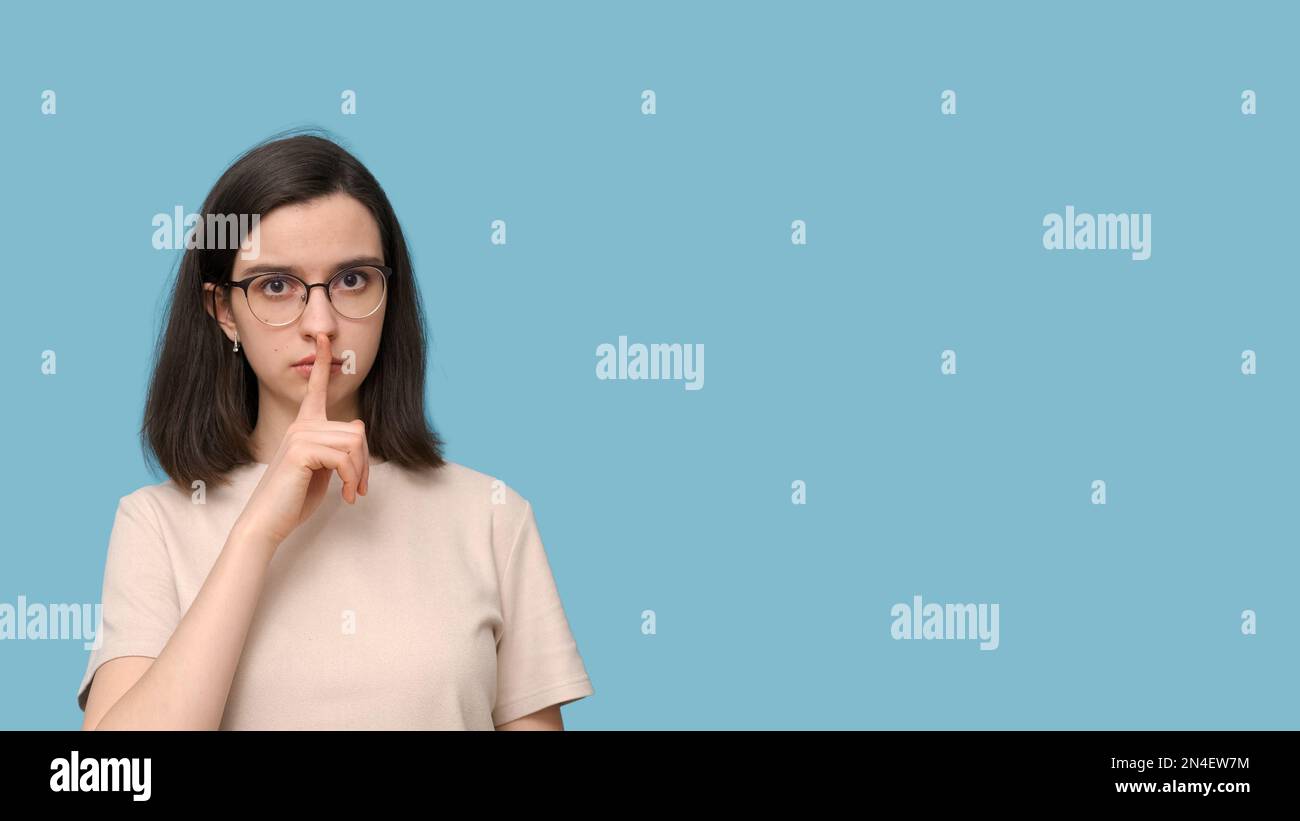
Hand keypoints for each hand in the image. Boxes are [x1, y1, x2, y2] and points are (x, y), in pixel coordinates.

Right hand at [233, 332, 370, 547]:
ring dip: (359, 474)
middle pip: (356, 431)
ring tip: (351, 494)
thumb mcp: (323, 470)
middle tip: (358, 488)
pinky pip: (345, 458)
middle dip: (365, 463)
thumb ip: (338, 448)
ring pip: (354, 444)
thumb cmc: (293, 499)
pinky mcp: (302, 451)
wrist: (267, 523)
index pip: (315, 389)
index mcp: (304, 426)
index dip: (322, 363)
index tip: (324, 335)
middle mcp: (301, 426)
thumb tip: (357, 424)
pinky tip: (345, 496)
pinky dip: (351, 480)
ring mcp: (300, 436)